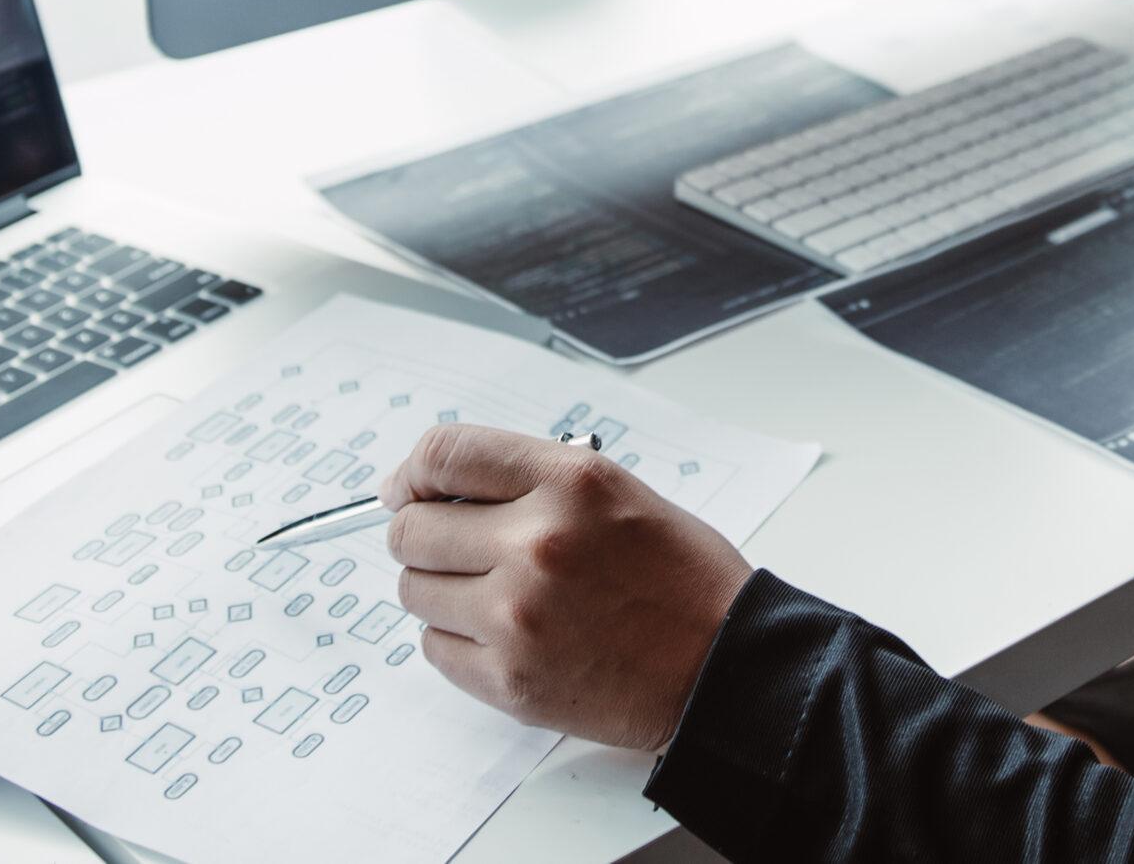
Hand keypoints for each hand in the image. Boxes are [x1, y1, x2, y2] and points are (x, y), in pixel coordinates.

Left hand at [382, 424, 751, 751]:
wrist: (724, 667)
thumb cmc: (681, 579)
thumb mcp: (617, 490)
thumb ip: (531, 478)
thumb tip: (438, 486)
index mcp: (568, 483)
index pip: (442, 454)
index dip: (413, 472)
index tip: (408, 488)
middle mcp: (536, 543)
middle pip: (410, 528)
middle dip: (423, 534)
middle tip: (453, 548)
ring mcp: (518, 616)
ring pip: (414, 591)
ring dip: (440, 589)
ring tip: (490, 594)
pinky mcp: (510, 680)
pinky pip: (436, 649)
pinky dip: (457, 640)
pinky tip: (504, 634)